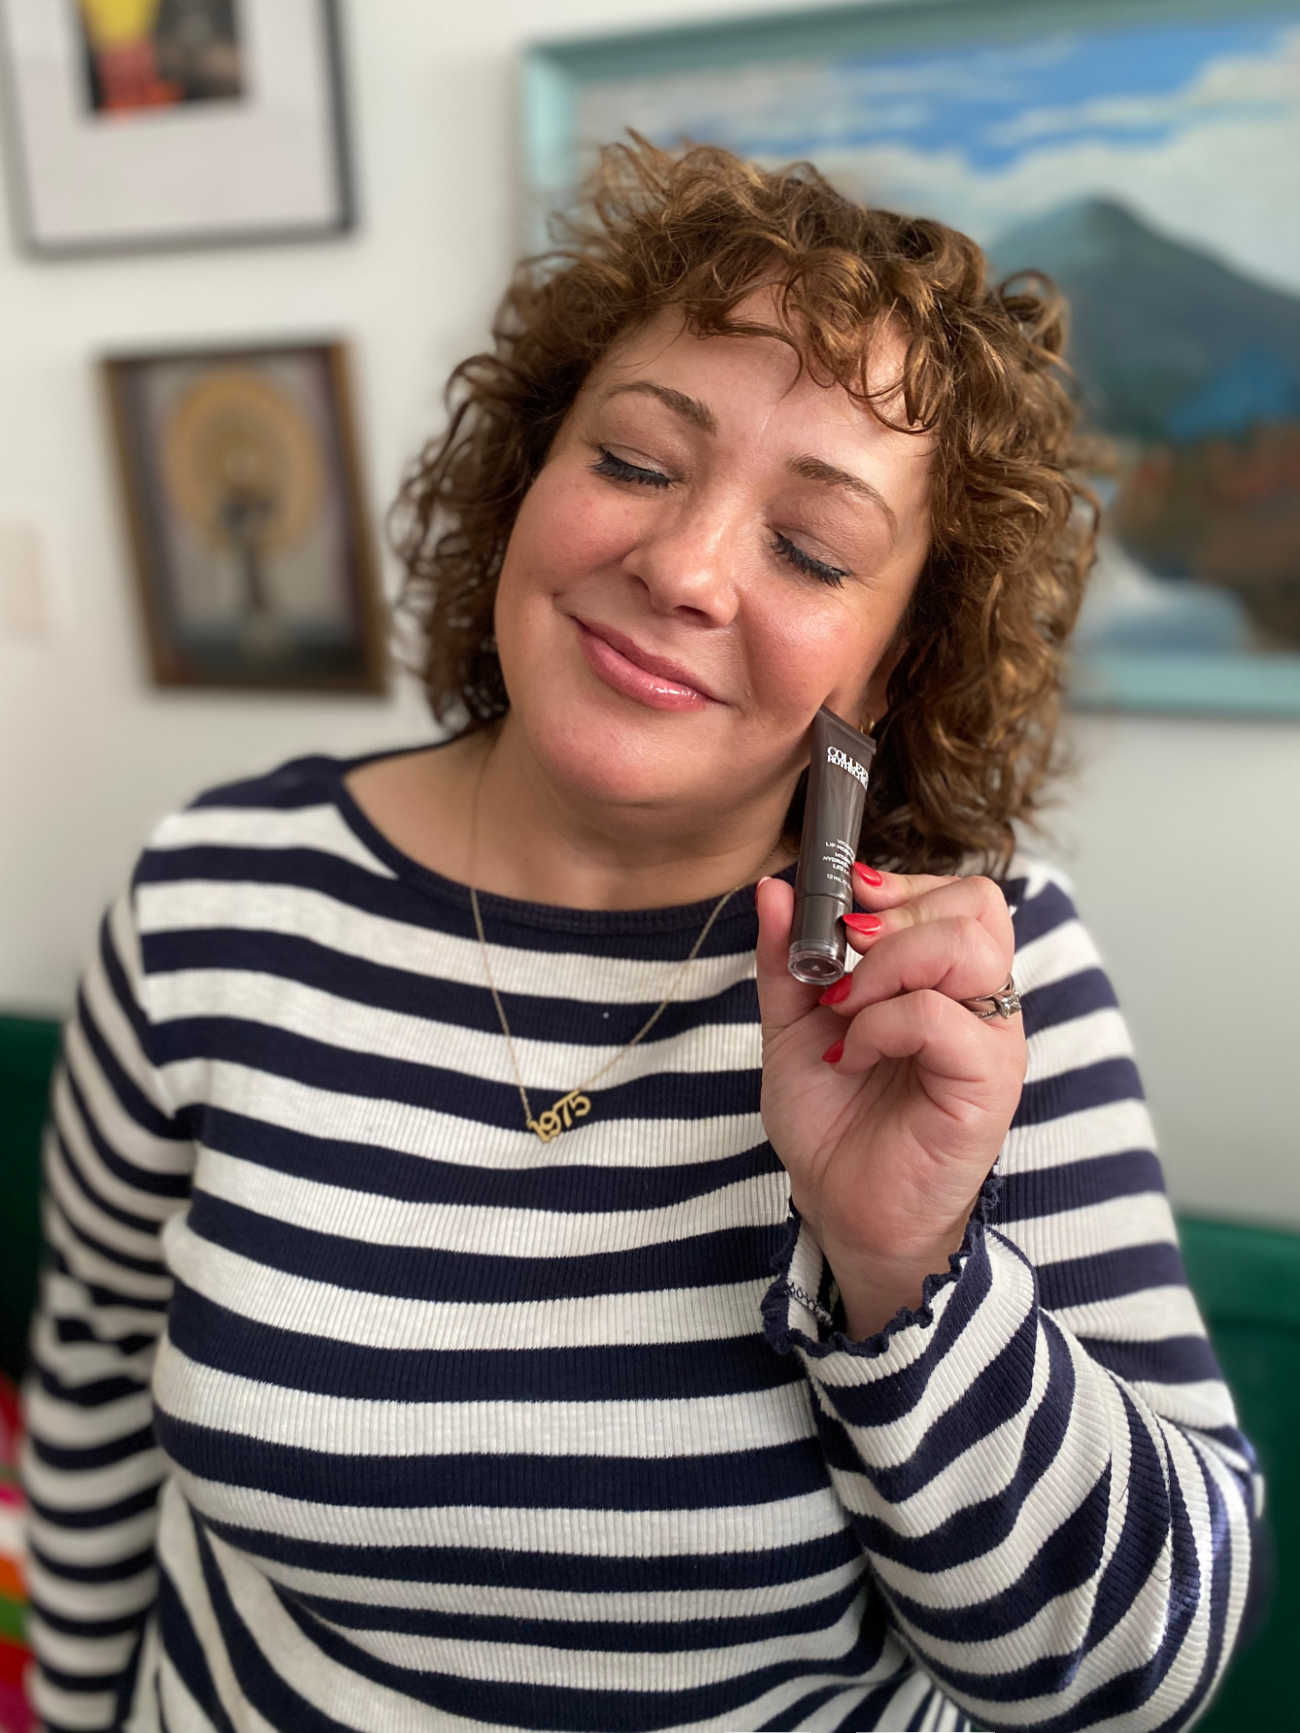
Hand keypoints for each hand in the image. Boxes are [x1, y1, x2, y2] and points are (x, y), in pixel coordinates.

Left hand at [754, 865, 1025, 1334]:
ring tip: (845, 1010)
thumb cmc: (832, 1120)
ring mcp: (990, 1038)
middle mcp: (981, 999)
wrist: (841, 1207)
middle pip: (977, 902)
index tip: (844, 908)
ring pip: (968, 946)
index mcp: (947, 977)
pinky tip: (854, 1057)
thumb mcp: (792, 1024)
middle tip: (842, 961)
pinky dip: (882, 1024)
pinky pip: (941, 1016)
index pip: (962, 892)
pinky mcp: (987, 1081)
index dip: (902, 884)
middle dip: (893, 917)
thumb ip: (785, 956)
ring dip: (887, 965)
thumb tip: (772, 887)